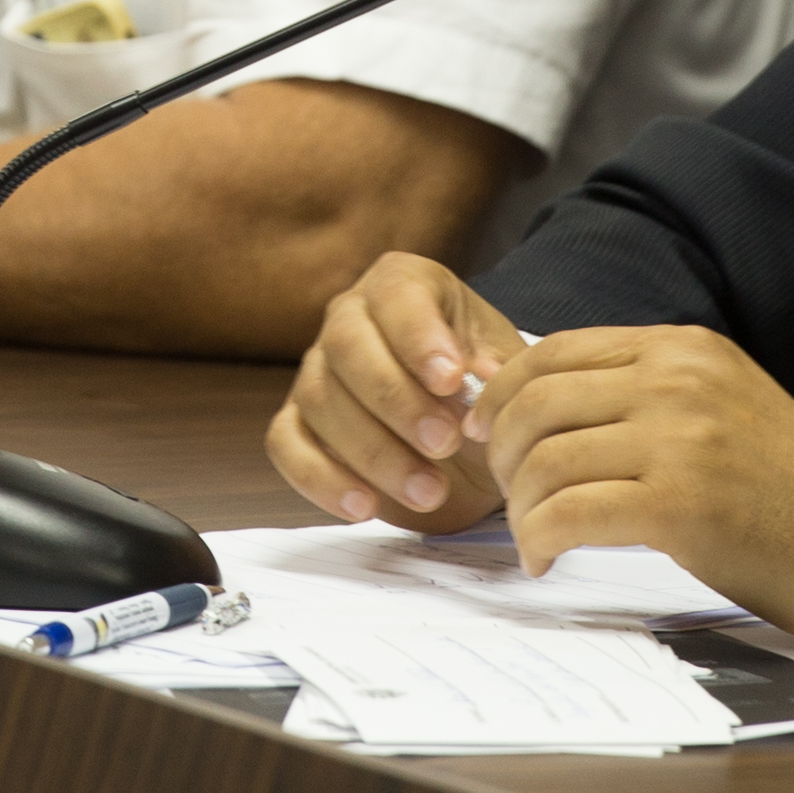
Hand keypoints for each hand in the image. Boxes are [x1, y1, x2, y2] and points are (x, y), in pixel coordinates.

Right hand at [269, 251, 523, 531]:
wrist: (464, 438)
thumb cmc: (482, 389)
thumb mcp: (506, 370)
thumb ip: (502, 371)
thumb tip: (485, 378)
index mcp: (403, 285)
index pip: (399, 298)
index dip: (420, 340)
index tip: (452, 382)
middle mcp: (348, 317)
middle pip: (347, 346)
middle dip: (396, 400)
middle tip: (444, 442)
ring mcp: (315, 370)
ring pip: (319, 400)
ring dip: (374, 452)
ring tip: (430, 490)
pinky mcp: (297, 422)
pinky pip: (287, 445)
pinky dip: (321, 479)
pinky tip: (365, 507)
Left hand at [476, 324, 793, 641]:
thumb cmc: (791, 488)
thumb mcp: (720, 403)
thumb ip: (645, 392)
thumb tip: (543, 400)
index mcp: (684, 349)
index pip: (555, 350)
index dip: (503, 393)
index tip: (488, 434)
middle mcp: (678, 381)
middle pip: (537, 402)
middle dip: (502, 454)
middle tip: (506, 494)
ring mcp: (680, 440)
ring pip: (546, 460)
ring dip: (519, 505)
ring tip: (531, 534)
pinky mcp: (681, 506)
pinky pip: (570, 514)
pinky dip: (540, 540)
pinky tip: (546, 558)